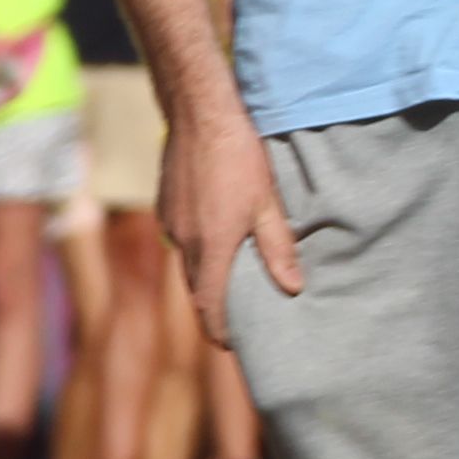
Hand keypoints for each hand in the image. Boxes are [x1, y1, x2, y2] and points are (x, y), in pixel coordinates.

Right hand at [164, 97, 302, 347]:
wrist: (198, 111)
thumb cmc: (238, 155)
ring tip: (234, 274)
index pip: (210, 307)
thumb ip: (278, 248)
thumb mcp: (268, 202)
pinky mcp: (166, 205)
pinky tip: (219, 232)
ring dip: (208, 274)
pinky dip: (199, 246)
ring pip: (190, 263)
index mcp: (212, 248)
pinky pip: (182, 238)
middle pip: (198, 289)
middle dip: (216, 307)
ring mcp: (171, 223)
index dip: (220, 331)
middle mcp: (185, 242)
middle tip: (240, 317)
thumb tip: (292, 288)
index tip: (233, 346)